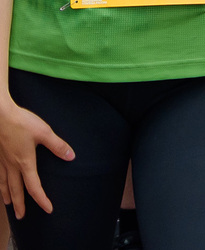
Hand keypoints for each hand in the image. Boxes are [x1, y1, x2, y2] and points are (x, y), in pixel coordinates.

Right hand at [0, 98, 69, 217]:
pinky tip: (0, 184)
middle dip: (19, 204)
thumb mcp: (44, 132)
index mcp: (25, 162)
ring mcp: (2, 161)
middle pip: (16, 190)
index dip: (41, 199)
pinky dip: (0, 184)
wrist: (0, 115)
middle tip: (21, 216)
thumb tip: (71, 156)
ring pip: (4, 184)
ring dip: (7, 196)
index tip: (48, 209)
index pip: (34, 187)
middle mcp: (11, 165)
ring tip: (8, 204)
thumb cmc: (21, 122)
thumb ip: (58, 145)